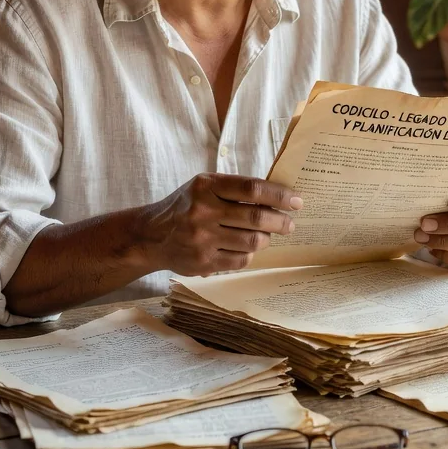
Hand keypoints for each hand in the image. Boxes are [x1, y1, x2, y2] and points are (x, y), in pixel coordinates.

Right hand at [143, 173, 301, 274]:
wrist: (150, 236)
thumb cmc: (185, 206)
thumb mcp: (204, 186)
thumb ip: (234, 189)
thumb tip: (277, 197)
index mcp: (206, 186)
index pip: (252, 188)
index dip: (279, 195)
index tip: (296, 201)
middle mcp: (203, 211)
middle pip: (256, 217)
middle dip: (281, 221)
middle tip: (290, 223)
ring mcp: (202, 239)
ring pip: (253, 242)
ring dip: (267, 238)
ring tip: (268, 235)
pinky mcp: (203, 262)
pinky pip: (241, 260)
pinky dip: (250, 254)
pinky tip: (248, 248)